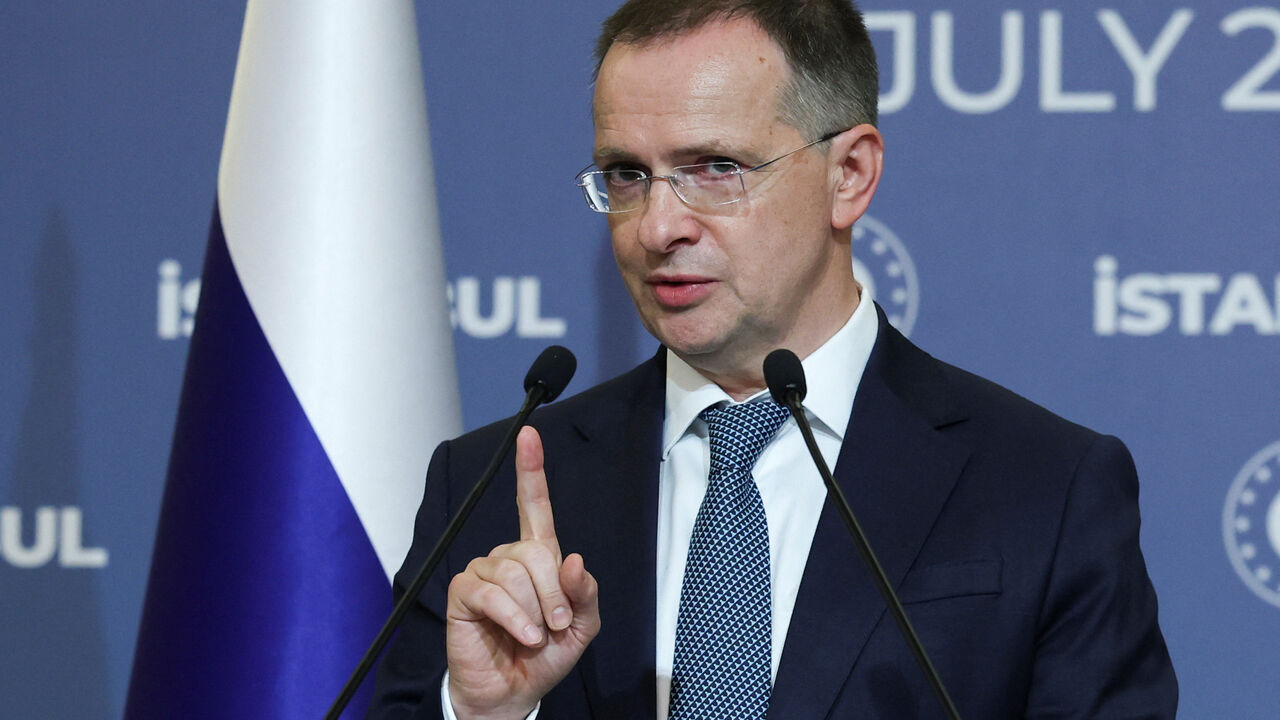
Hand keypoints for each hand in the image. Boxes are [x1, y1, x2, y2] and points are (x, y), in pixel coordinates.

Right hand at [445, 426, 600, 719]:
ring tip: (535, 635)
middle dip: (555, 594)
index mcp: (538, 557)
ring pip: (516, 573)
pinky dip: (515, 618)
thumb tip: (573, 559)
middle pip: (536, 552)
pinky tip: (522, 635)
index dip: (531, 470)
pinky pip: (493, 593)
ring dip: (536, 612)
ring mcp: (483, 572)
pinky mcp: (463, 593)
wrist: (514, 693)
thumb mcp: (583, 626)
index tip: (529, 434)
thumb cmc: (546, 655)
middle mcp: (508, 557)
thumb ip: (585, 593)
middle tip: (557, 626)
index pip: (534, 505)